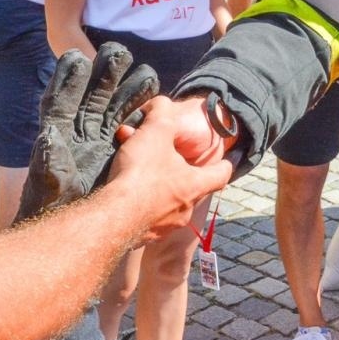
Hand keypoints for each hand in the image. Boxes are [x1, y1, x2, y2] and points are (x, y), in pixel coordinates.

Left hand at [15, 44, 158, 222]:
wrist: (75, 229)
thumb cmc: (52, 207)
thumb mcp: (48, 185)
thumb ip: (50, 161)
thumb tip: (49, 135)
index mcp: (58, 134)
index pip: (60, 100)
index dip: (67, 80)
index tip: (77, 59)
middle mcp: (79, 131)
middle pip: (92, 94)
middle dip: (104, 73)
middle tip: (118, 52)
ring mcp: (100, 138)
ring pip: (115, 105)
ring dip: (129, 88)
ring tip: (146, 74)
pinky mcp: (118, 148)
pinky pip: (132, 124)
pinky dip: (143, 111)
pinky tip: (156, 100)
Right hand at [110, 98, 232, 238]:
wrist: (113, 218)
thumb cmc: (141, 174)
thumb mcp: (155, 131)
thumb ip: (162, 112)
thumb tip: (161, 103)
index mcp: (195, 185)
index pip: (221, 175)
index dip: (224, 164)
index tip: (225, 159)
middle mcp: (185, 210)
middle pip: (191, 188)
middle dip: (178, 171)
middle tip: (163, 158)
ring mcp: (165, 227)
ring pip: (167, 203)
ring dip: (157, 187)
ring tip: (137, 172)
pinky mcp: (144, 236)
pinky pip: (147, 217)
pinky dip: (140, 205)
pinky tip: (124, 194)